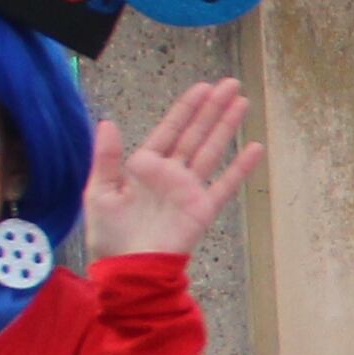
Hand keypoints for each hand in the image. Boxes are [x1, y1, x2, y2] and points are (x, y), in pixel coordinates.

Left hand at [89, 76, 258, 259]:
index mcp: (144, 166)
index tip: (202, 88)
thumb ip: (106, 157)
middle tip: (230, 84)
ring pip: (211, 151)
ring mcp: (189, 190)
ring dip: (226, 127)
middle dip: (212, 109)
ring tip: (242, 103)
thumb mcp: (99, 192)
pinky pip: (225, 185)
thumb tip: (106, 122)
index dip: (186, 108)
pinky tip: (254, 149)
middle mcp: (170, 173)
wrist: (129, 270)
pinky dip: (240, 168)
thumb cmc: (109, 235)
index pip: (169, 129)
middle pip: (195, 134)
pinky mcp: (203, 209)